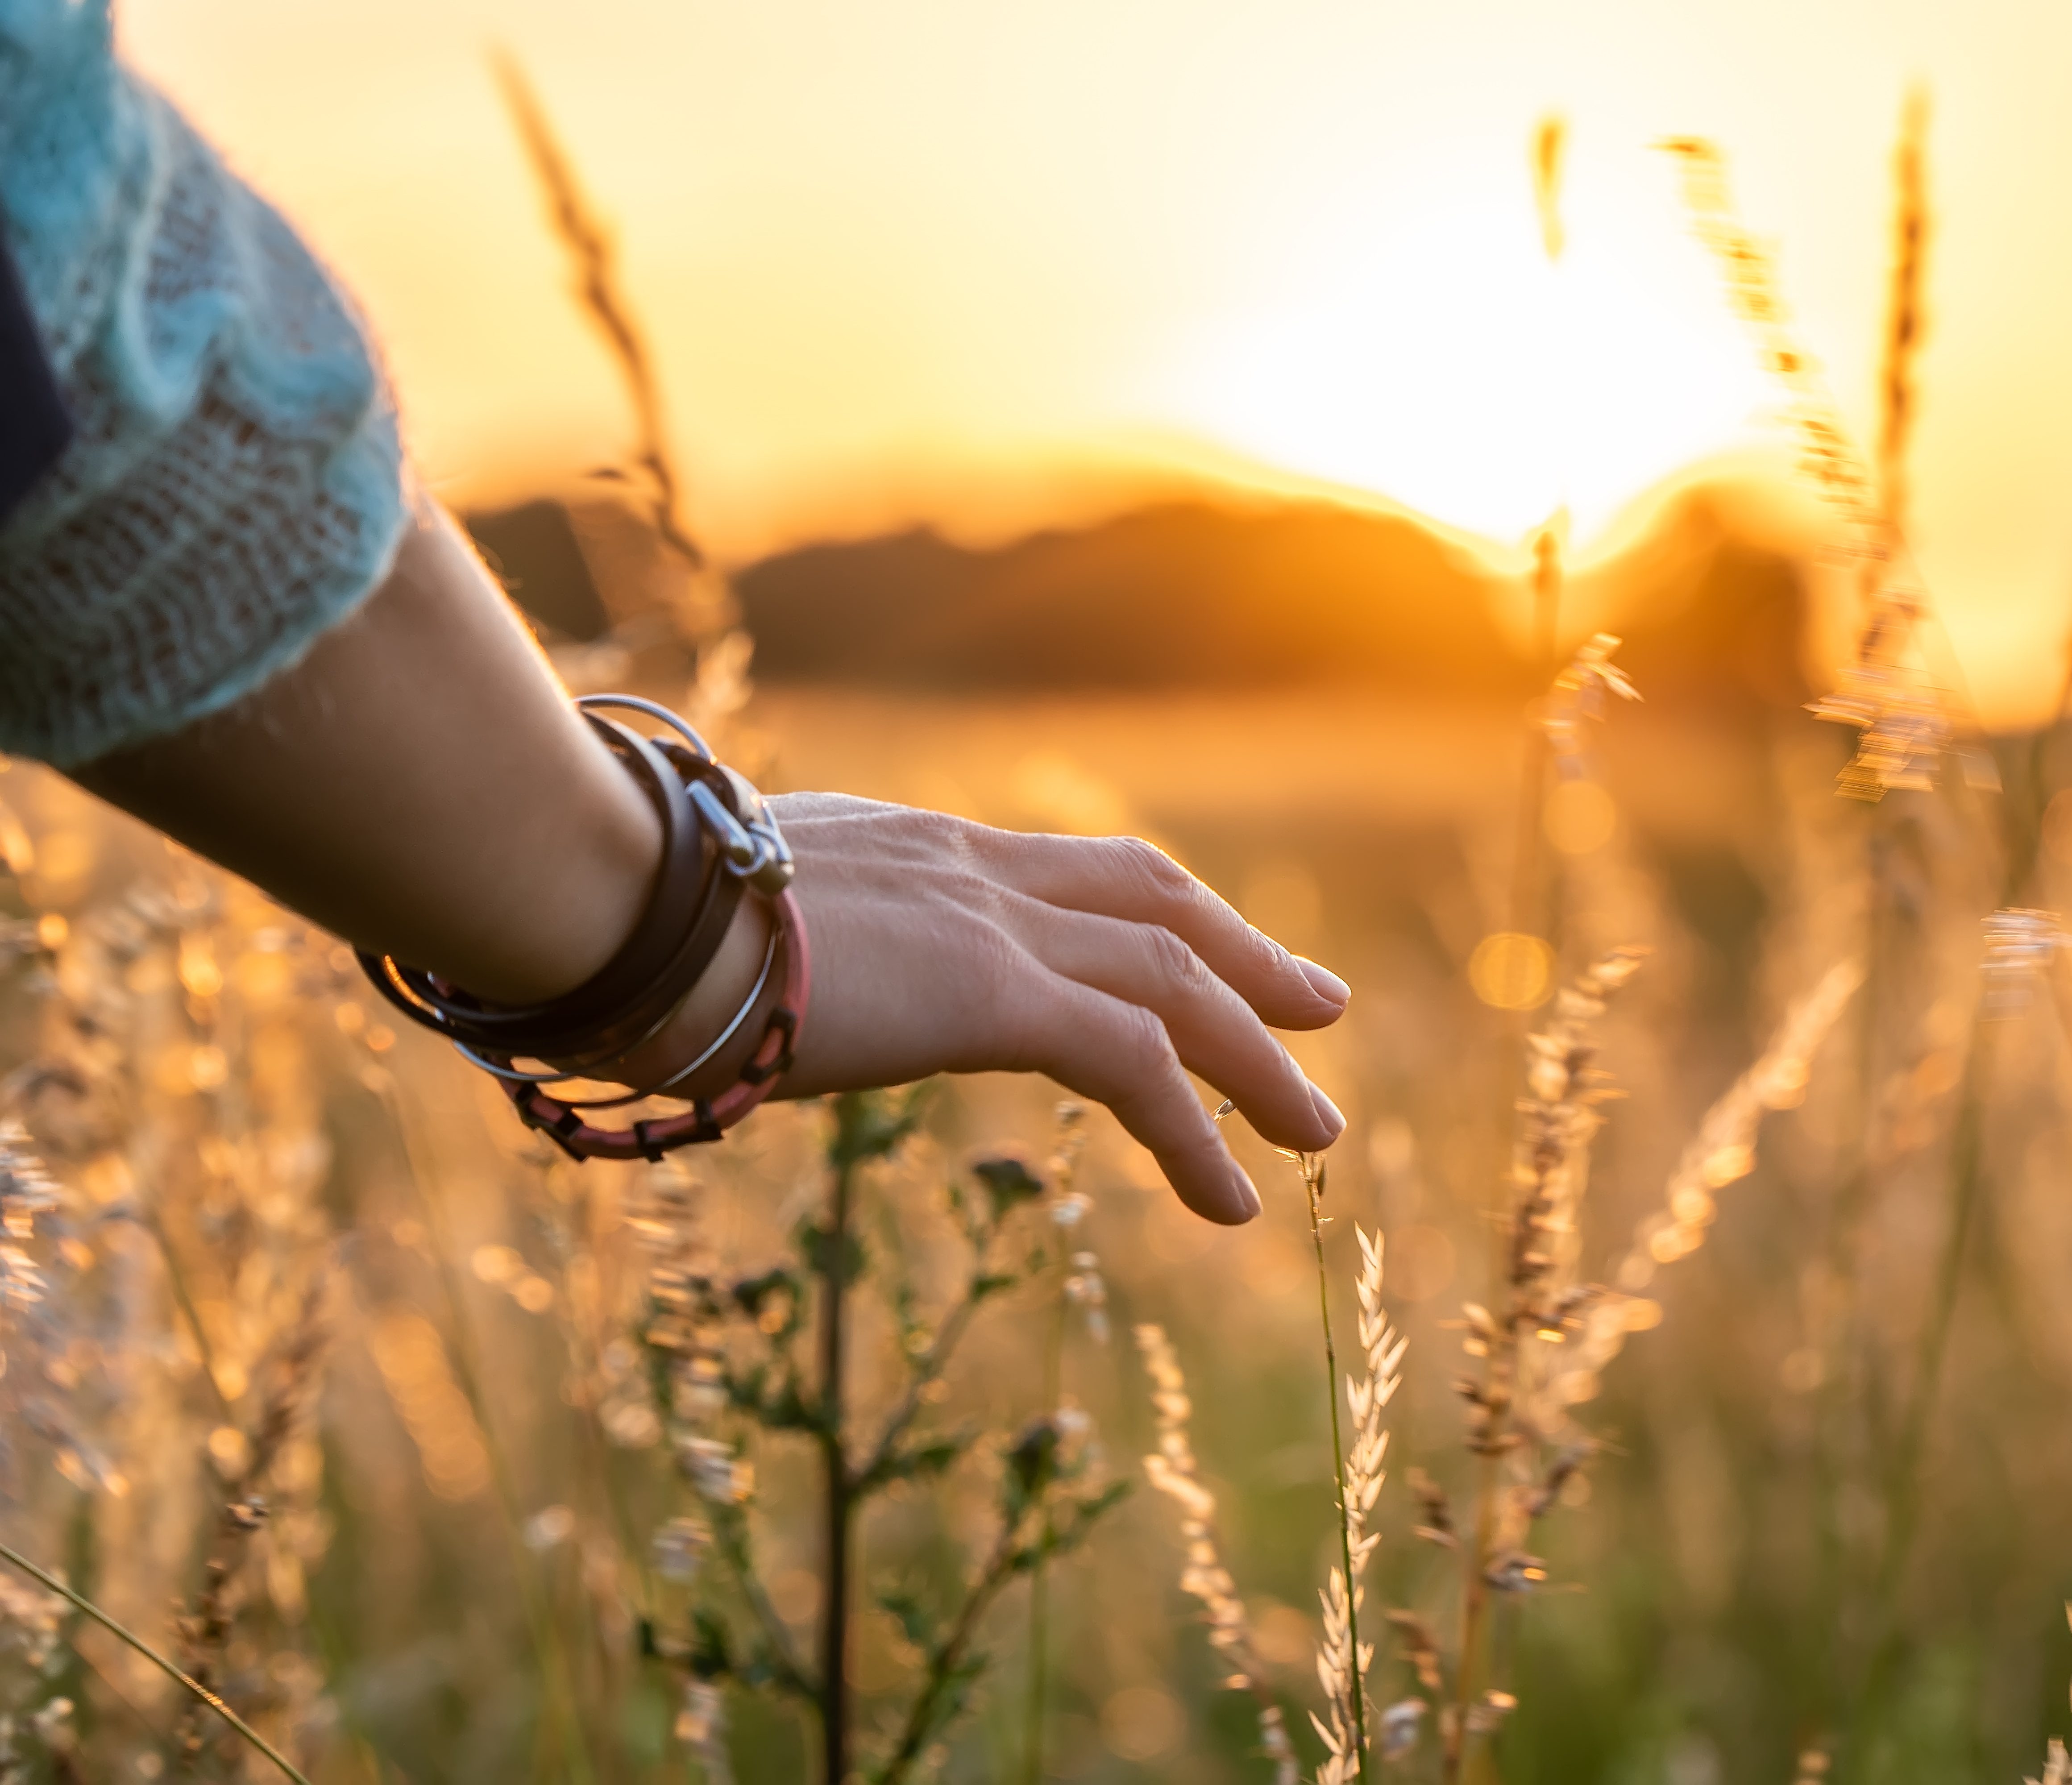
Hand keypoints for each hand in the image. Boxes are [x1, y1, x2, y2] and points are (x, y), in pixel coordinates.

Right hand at [671, 796, 1347, 1223]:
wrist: (603, 898)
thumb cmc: (616, 919)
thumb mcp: (714, 925)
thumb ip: (763, 950)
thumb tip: (727, 995)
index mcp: (910, 848)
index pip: (1063, 870)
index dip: (1148, 907)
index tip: (1201, 944)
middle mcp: (967, 866)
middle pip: (1150, 902)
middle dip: (1242, 958)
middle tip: (1317, 1007)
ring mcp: (986, 921)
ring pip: (1172, 982)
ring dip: (1253, 1059)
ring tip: (1316, 1130)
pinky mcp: (991, 989)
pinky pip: (1134, 1063)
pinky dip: (1195, 1131)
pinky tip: (1233, 1199)